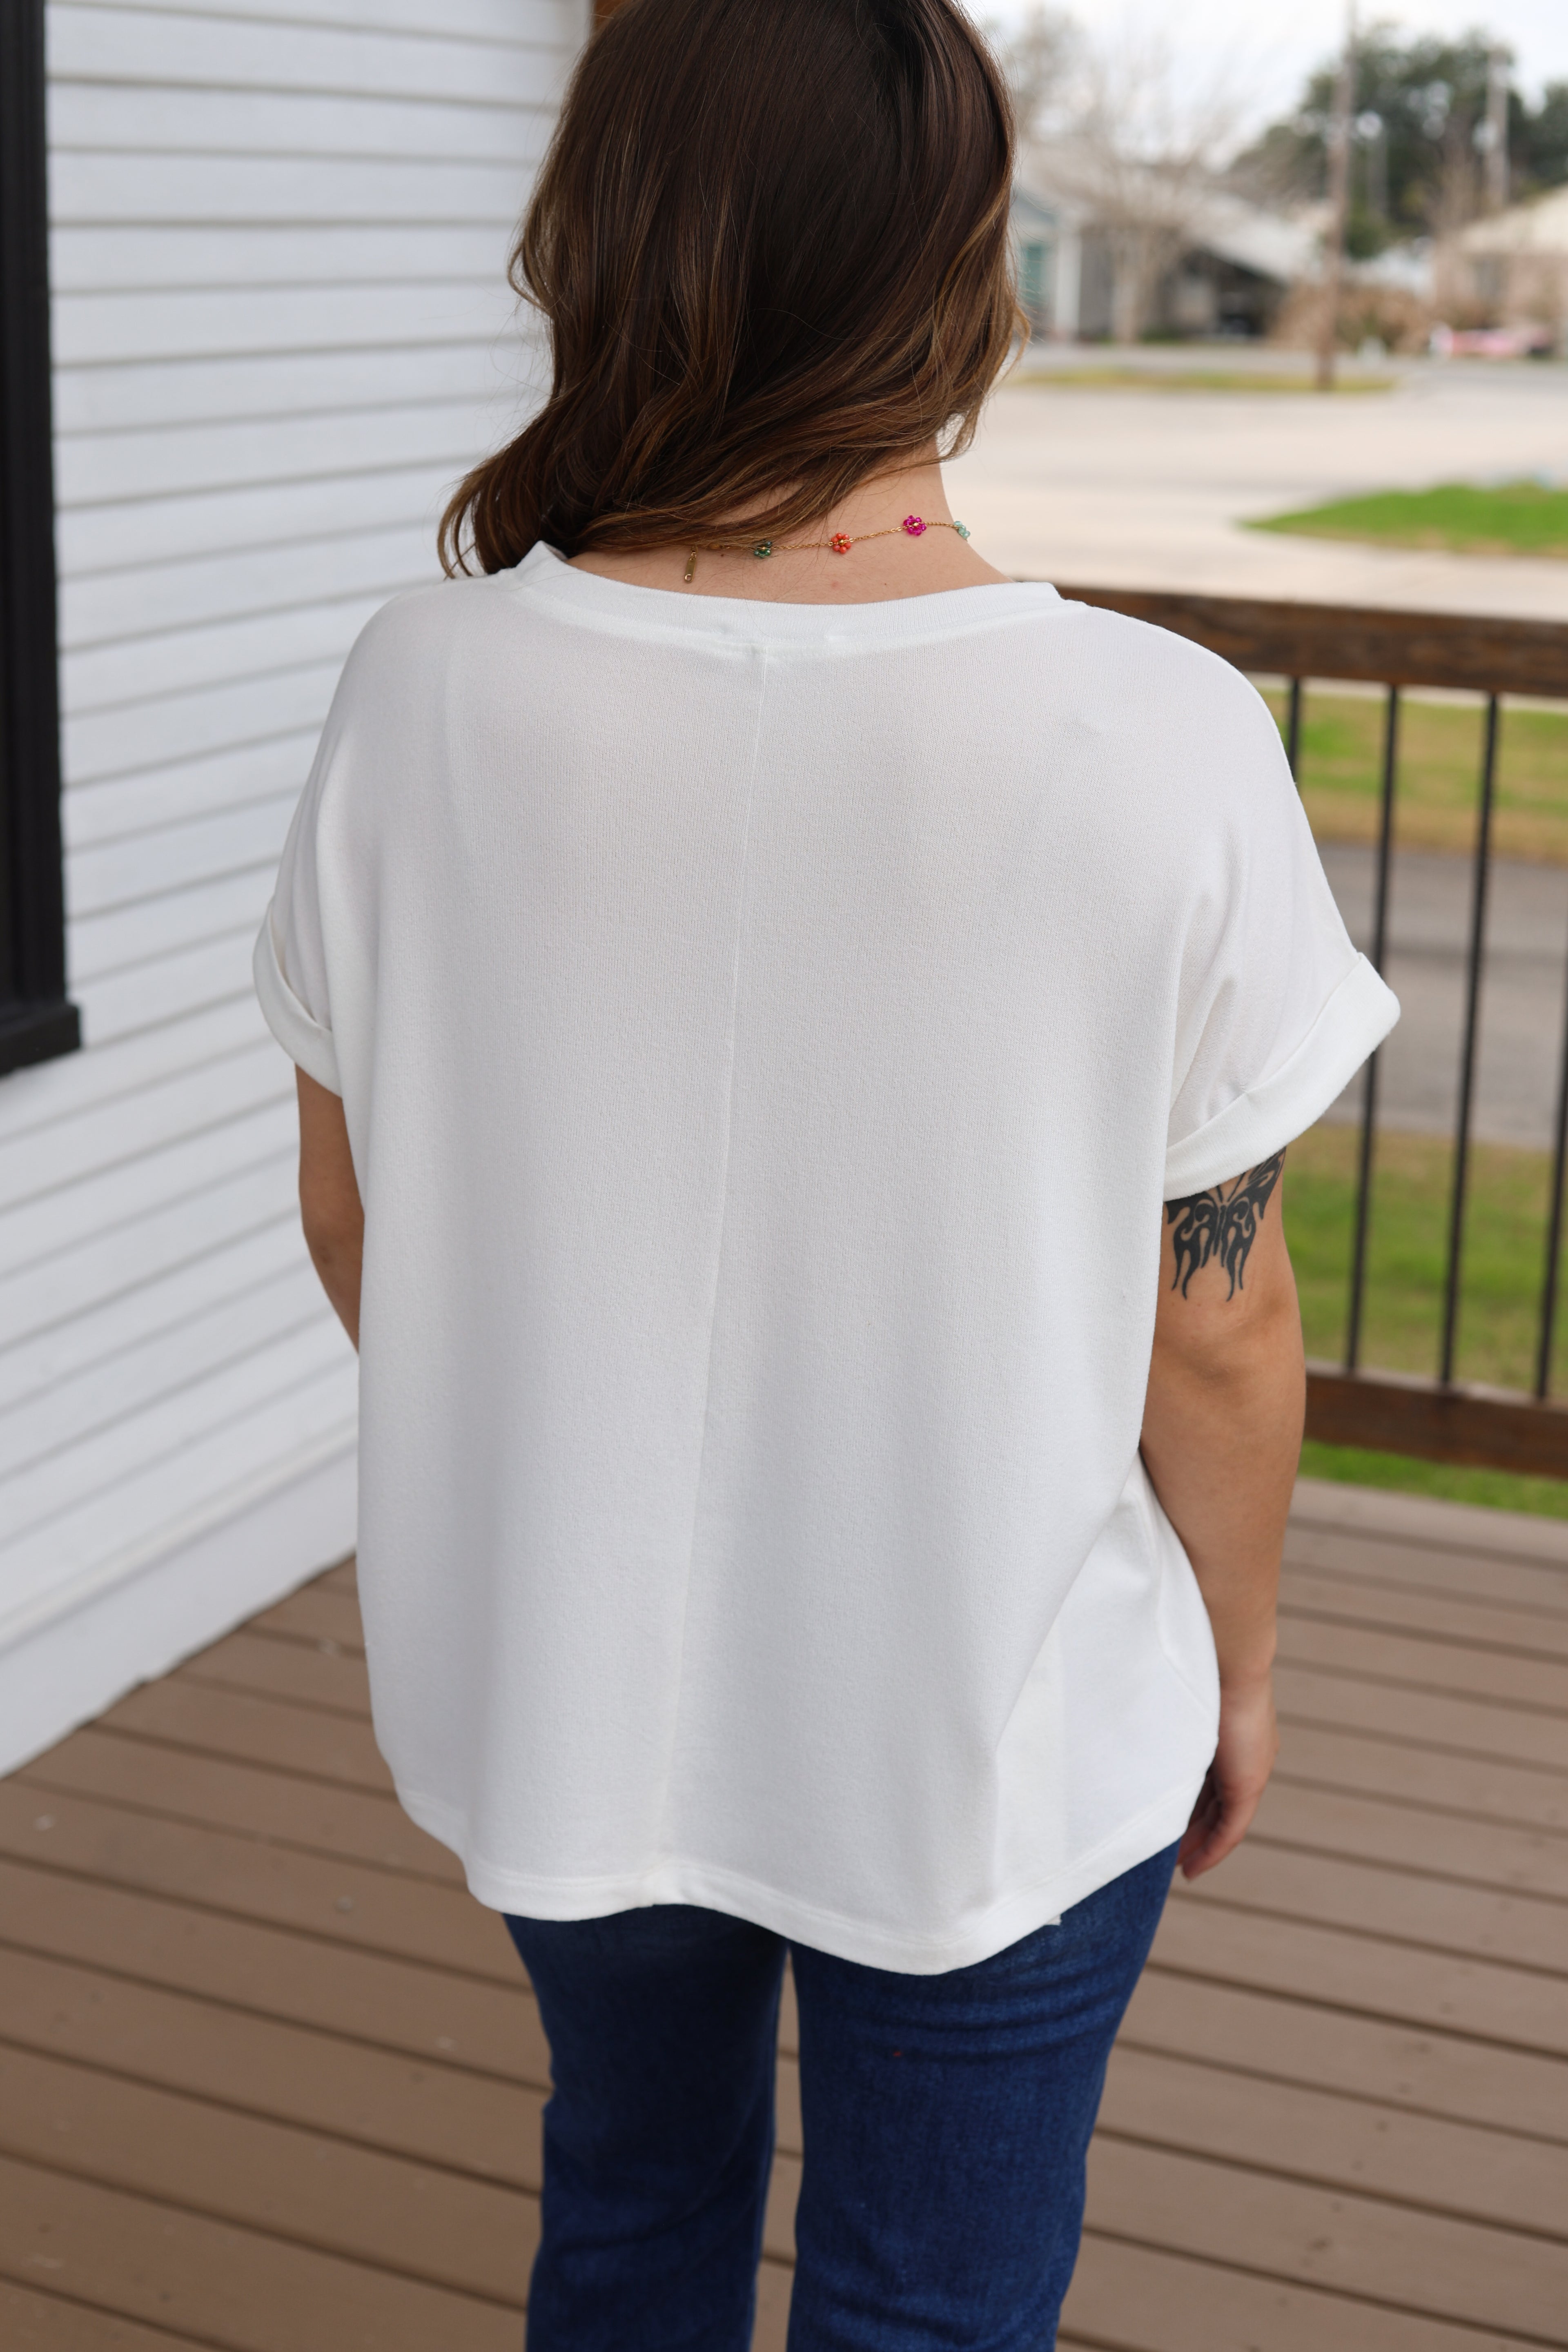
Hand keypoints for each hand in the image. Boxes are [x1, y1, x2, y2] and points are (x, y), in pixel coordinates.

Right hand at [1178, 1675, 1277, 1880]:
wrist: (1226, 1655)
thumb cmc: (1195, 1662)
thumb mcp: (1177, 1698)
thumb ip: (1164, 1718)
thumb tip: (1124, 1709)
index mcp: (1229, 1735)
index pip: (1211, 1780)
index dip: (1192, 1805)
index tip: (1171, 1823)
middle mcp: (1246, 1756)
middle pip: (1218, 1806)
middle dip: (1195, 1832)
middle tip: (1171, 1855)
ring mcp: (1251, 1770)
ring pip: (1223, 1820)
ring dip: (1201, 1844)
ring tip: (1178, 1865)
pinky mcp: (1248, 1784)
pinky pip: (1231, 1829)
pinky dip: (1212, 1851)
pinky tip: (1194, 1868)